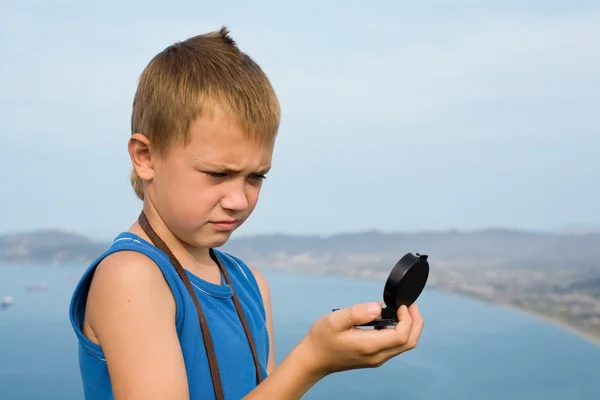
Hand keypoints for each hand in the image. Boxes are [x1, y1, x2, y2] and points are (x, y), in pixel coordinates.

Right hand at [300, 302, 423, 375]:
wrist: (314, 359)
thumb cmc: (322, 338)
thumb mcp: (335, 320)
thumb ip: (357, 312)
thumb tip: (378, 307)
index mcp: (369, 346)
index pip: (401, 335)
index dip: (408, 319)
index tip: (402, 306)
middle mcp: (377, 356)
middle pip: (408, 343)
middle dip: (416, 323)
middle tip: (412, 306)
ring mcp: (376, 359)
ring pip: (403, 346)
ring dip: (409, 328)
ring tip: (404, 311)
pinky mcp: (374, 358)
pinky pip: (394, 347)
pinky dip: (400, 333)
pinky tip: (390, 320)